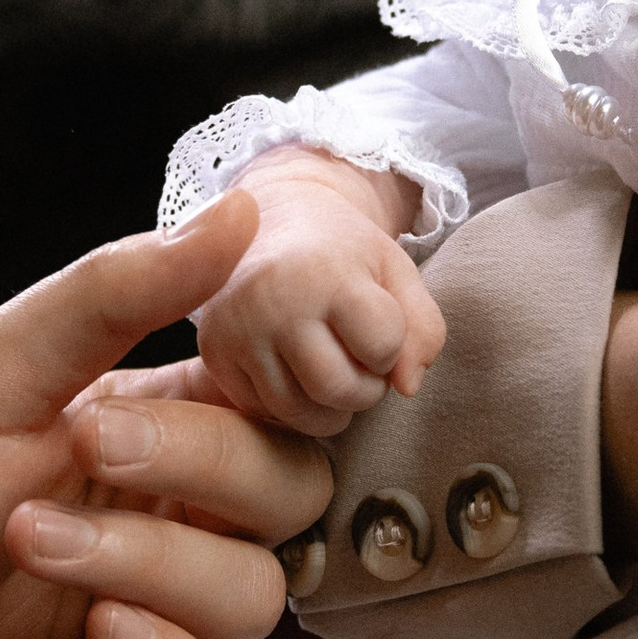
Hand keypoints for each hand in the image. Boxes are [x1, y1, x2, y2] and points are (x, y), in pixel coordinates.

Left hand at [0, 198, 327, 638]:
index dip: (260, 387)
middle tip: (89, 452)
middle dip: (203, 465)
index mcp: (137, 453)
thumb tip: (239, 212)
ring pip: (254, 600)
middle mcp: (159, 547)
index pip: (266, 407)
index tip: (208, 358)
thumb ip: (107, 297)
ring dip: (154, 563)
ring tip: (30, 547)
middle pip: (284, 497)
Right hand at [193, 154, 444, 435]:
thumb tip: (408, 389)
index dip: (391, 345)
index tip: (376, 324)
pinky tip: (295, 373)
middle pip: (339, 390)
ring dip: (329, 408)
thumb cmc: (343, 253)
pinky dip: (290, 407)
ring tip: (331, 371)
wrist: (272, 225)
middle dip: (365, 389)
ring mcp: (235, 330)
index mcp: (323, 270)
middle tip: (359, 361)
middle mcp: (270, 301)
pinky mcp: (212, 354)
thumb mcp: (397, 273)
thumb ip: (424, 329)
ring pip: (300, 413)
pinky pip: (264, 413)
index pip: (383, 347)